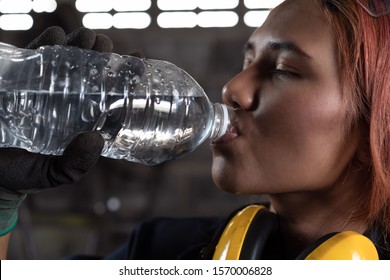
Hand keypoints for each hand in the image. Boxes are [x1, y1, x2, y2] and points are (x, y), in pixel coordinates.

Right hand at [0, 26, 111, 235]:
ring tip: (88, 38)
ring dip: (81, 43)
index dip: (126, 80)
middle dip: (102, 55)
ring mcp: (44, 88)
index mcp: (81, 121)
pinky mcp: (20, 78)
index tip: (139, 63)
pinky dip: (47, 42)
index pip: (109, 98)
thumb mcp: (51, 174)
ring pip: (69, 59)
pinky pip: (36, 55)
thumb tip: (96, 139)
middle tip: (105, 48)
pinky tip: (57, 35)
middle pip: (91, 72)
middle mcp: (67, 101)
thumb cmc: (18, 173)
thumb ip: (73, 165)